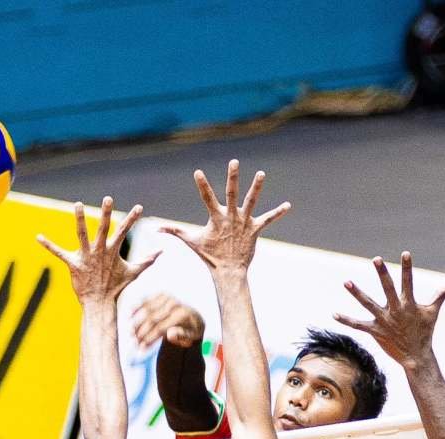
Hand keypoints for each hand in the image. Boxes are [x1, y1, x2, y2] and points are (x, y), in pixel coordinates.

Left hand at [37, 197, 159, 304]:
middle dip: (106, 213)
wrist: (100, 303)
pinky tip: (38, 237)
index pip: (124, 231)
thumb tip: (162, 252)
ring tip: (78, 204)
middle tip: (108, 198)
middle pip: (104, 228)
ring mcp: (86, 257)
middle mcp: (100, 251)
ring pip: (82, 235)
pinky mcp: (74, 264)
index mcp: (113, 251)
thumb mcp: (133, 273)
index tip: (139, 207)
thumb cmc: (116, 287)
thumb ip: (147, 261)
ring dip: (80, 220)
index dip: (132, 219)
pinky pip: (59, 253)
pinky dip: (49, 245)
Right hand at [132, 293, 204, 349]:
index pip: (161, 328)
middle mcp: (174, 304)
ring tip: (131, 334)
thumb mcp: (192, 337)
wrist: (195, 317)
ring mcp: (168, 298)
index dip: (149, 338)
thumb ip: (182, 336)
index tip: (141, 348)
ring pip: (147, 311)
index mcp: (182, 315)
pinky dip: (137, 306)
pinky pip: (147, 300)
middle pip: (152, 320)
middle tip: (134, 343)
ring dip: (137, 322)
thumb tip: (170, 334)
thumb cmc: (191, 330)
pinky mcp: (162, 294)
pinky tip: (129, 315)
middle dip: (142, 332)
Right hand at [160, 159, 289, 275]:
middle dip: (233, 177)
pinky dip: (278, 213)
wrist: (229, 271)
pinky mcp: (255, 230)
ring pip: (251, 201)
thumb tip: (156, 229)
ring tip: (262, 173)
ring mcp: (244, 222)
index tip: (198, 172)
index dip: (202, 185)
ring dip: (257, 187)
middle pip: (231, 193)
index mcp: (216, 218)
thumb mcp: (191, 242)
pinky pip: (268, 219)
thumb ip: (175, 232)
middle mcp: (231, 217)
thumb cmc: (209, 256)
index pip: (207, 198)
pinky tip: (288, 205)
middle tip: (234, 161)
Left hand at [334, 251, 444, 370]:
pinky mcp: (375, 331)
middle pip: (387, 288)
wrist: (416, 357)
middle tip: (376, 259)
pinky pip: (358, 325)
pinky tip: (334, 314)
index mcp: (409, 304)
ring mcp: (384, 321)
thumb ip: (441, 296)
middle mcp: (395, 310)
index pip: (408, 282)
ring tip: (346, 282)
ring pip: (368, 304)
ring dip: (357, 293)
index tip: (405, 253)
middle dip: (382, 274)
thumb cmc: (424, 333)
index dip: (407, 268)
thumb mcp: (433, 313)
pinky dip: (346, 320)